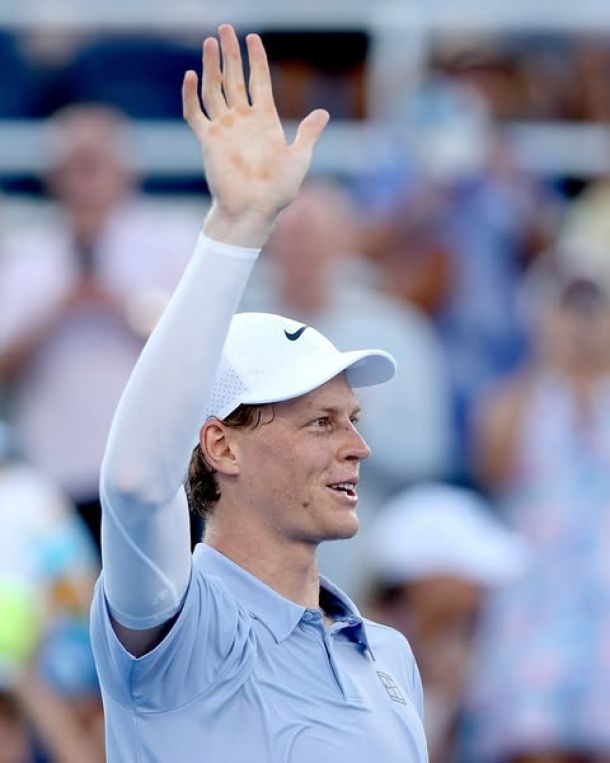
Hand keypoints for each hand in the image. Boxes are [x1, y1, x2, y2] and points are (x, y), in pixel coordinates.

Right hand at [182, 24, 328, 246]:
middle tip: (225, 29)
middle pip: (233, 79)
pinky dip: (191, 95)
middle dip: (230, 54)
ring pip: (214, 90)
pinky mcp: (208, 141)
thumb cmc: (278, 190)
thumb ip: (308, 134)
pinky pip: (195, 114)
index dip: (256, 60)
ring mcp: (224, 129)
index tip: (252, 38)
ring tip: (210, 43)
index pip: (259, 81)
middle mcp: (242, 121)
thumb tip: (323, 113)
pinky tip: (191, 76)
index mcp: (264, 121)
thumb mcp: (299, 159)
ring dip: (211, 66)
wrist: (253, 210)